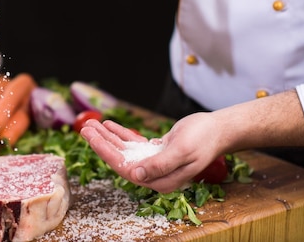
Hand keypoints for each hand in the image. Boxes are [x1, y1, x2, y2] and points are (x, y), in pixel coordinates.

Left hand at [80, 112, 225, 192]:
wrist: (219, 130)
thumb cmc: (203, 139)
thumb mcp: (182, 150)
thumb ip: (159, 164)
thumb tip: (135, 174)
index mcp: (160, 180)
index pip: (124, 167)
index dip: (104, 151)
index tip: (90, 136)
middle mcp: (154, 174)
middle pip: (120, 159)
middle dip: (101, 143)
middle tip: (85, 127)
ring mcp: (154, 163)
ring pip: (124, 150)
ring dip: (107, 137)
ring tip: (91, 123)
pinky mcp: (155, 152)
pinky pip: (133, 144)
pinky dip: (120, 134)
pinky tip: (109, 125)